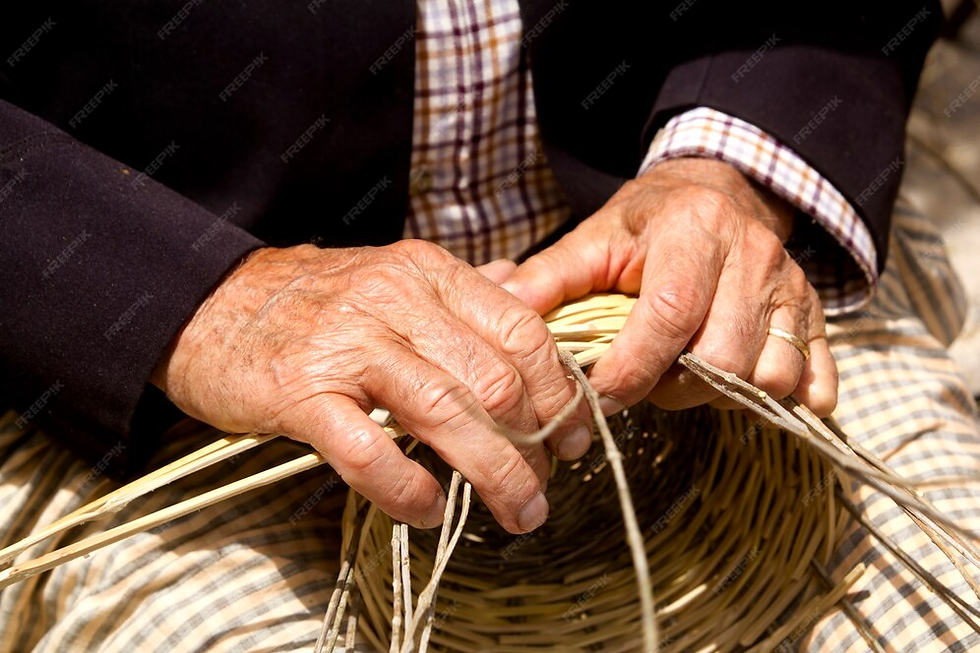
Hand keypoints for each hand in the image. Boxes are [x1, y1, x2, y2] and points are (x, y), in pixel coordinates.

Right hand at [151, 241, 590, 533]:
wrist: (206, 302)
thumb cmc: (312, 301)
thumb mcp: (393, 275)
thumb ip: (461, 290)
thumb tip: (525, 293)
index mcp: (427, 273)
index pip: (523, 333)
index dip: (563, 393)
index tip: (577, 437)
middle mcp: (395, 301)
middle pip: (495, 382)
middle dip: (536, 446)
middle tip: (543, 486)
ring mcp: (346, 345)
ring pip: (445, 415)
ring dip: (494, 475)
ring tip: (516, 512)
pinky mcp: (299, 392)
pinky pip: (368, 450)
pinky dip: (407, 489)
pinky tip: (427, 511)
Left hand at [502, 157, 837, 415]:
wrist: (719, 191)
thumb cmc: (647, 225)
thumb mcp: (594, 238)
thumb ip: (550, 276)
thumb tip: (500, 305)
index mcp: (692, 230)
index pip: (669, 314)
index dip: (632, 368)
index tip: (600, 395)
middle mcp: (751, 254)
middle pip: (722, 355)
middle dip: (674, 388)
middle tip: (647, 379)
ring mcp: (791, 285)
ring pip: (768, 373)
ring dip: (723, 394)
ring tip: (689, 375)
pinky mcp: (815, 312)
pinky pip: (816, 374)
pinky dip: (793, 396)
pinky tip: (753, 391)